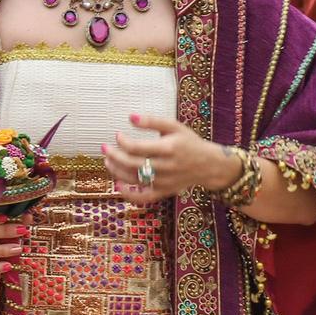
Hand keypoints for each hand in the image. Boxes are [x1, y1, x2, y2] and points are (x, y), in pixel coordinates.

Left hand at [102, 114, 237, 203]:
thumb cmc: (189, 142)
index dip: (122, 142)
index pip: (137, 148)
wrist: (210, 164)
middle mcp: (167, 167)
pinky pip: (144, 197)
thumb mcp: (174, 127)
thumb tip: (130, 117)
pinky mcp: (165, 191)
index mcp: (169, 148)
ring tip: (107, 161)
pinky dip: (129, 194)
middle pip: (132, 164)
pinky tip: (118, 185)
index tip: (117, 135)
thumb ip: (152, 121)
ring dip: (116, 171)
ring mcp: (165, 181)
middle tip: (104, 148)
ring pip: (134, 179)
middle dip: (114, 156)